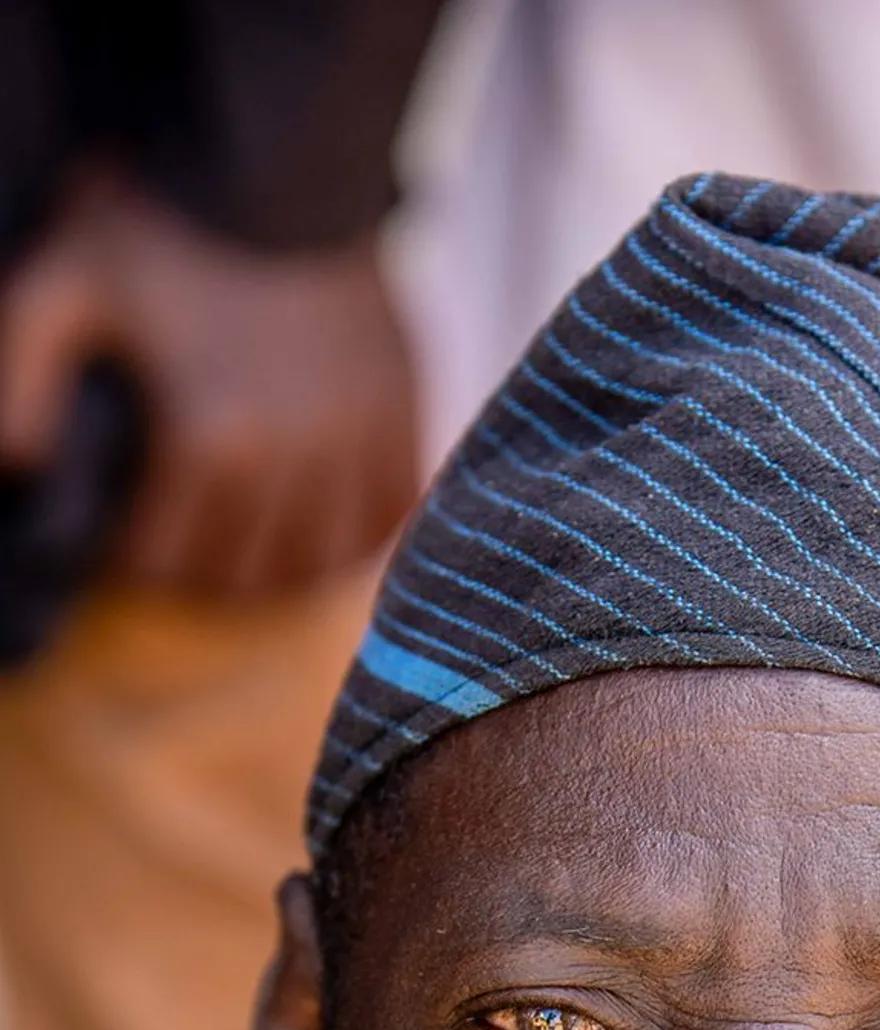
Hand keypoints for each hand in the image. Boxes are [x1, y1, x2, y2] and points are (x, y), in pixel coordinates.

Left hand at [0, 169, 418, 595]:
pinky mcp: (401, 421)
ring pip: (316, 565)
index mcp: (209, 442)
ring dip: (276, 564)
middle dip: (201, 569)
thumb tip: (20, 471)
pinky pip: (385, 521)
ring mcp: (355, 446)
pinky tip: (317, 517)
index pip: (163, 562)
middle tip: (180, 534)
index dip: (130, 557)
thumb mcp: (62, 287)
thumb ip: (21, 380)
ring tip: (245, 537)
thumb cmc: (161, 228)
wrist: (278, 161)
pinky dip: (350, 535)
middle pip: (242, 577)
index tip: (122, 529)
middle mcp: (291, 461)